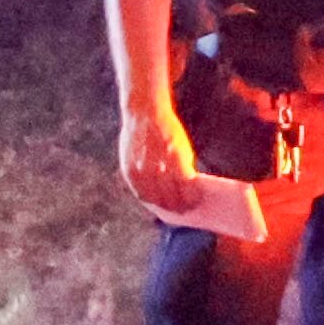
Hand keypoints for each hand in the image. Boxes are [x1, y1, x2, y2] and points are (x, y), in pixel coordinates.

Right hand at [117, 95, 207, 221]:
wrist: (144, 113)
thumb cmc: (168, 131)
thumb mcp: (182, 147)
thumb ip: (184, 169)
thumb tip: (189, 192)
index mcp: (175, 156)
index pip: (186, 188)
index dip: (191, 199)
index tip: (195, 203)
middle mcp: (156, 164)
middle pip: (169, 196)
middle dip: (178, 206)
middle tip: (184, 210)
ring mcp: (140, 168)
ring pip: (153, 199)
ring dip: (163, 207)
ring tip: (170, 209)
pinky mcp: (128, 170)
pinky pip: (139, 193)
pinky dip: (148, 200)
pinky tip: (154, 202)